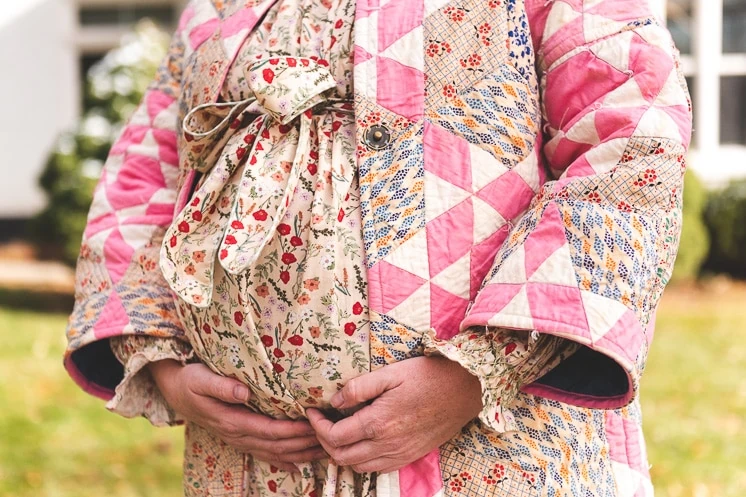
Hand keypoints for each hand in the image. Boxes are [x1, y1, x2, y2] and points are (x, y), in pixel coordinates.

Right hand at [149, 360, 324, 471]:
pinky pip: (265, 454)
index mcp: (232, 421)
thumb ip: (221, 386)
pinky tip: (300, 466)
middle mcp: (238, 435)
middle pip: (277, 445)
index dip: (292, 430)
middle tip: (329, 437)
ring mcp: (240, 440)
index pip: (269, 430)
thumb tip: (244, 391)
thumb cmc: (190, 380)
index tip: (313, 424)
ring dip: (300, 453)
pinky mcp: (241, 438)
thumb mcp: (201, 378)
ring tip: (324, 450)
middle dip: (304, 443)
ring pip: (274, 452)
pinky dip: (284, 461)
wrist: (176, 391)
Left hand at [306, 356, 481, 473]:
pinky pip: (377, 468)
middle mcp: (386, 445)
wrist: (463, 390)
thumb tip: (334, 400)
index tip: (313, 411)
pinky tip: (362, 441)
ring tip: (338, 432)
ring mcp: (399, 454)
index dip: (317, 426)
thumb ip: (359, 387)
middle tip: (321, 422)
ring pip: (358, 467)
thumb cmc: (427, 376)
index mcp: (378, 423)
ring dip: (342, 453)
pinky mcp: (409, 456)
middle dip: (324, 441)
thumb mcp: (390, 373)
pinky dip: (362, 459)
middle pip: (341, 457)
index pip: (334, 436)